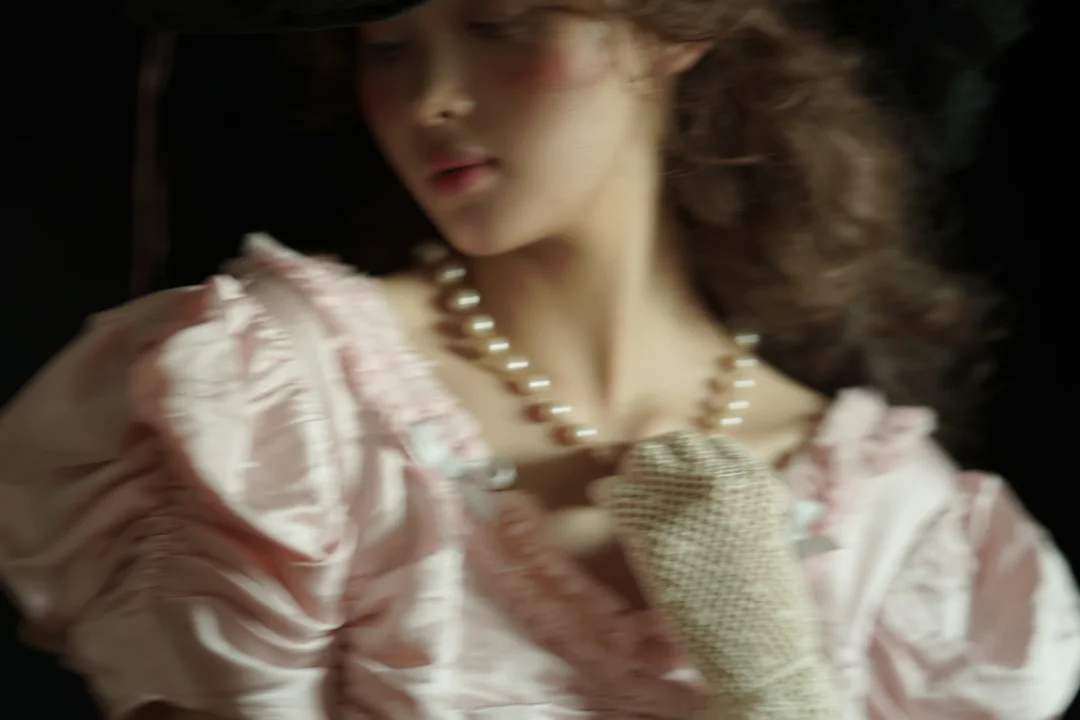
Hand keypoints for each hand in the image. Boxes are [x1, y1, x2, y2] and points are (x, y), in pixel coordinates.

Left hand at [594, 431, 839, 718]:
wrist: (758, 645)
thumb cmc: (769, 604)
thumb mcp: (767, 536)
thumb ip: (738, 504)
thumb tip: (697, 492)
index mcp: (755, 479)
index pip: (713, 445)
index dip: (694, 460)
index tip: (680, 474)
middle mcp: (717, 477)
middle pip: (675, 444)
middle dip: (662, 462)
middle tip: (648, 483)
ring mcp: (681, 497)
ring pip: (642, 459)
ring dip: (633, 474)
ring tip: (627, 494)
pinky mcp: (649, 524)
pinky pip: (614, 491)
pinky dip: (607, 496)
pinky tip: (605, 505)